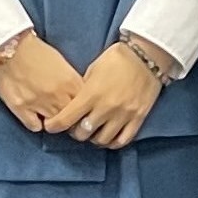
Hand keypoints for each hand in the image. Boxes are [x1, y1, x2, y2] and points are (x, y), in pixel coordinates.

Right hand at [0, 32, 81, 130]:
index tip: (79, 110)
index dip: (83, 109)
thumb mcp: (62, 63)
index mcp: (70, 82)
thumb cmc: (35, 51)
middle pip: (72, 118)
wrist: (8, 46)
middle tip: (65, 115)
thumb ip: (72, 82)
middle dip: (70, 118)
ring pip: (54, 124)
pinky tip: (34, 116)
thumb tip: (78, 96)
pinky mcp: (20, 108)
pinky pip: (34, 127)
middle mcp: (57, 95)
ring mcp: (39, 103)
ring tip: (49, 116)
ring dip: (53, 122)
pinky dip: (36, 123)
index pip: (86, 105)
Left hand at [49, 39, 166, 148]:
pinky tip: (109, 137)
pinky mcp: (138, 118)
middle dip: (75, 132)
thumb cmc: (117, 59)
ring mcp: (123, 115)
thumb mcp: (92, 70)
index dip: (53, 126)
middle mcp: (106, 108)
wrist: (147, 55)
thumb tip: (74, 105)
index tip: (50, 126)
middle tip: (75, 127)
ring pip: (102, 140)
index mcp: (91, 94)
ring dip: (94, 138)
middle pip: (82, 134)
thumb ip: (83, 90)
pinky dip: (113, 142)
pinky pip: (123, 140)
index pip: (65, 120)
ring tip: (93, 132)